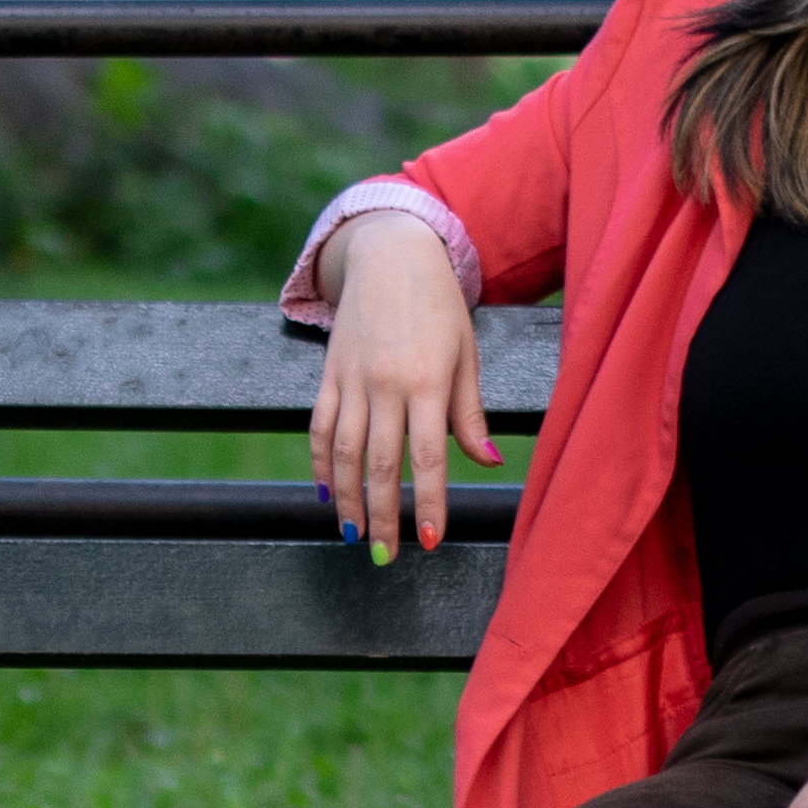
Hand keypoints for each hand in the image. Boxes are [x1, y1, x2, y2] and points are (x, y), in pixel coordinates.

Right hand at [308, 212, 496, 555]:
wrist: (391, 252)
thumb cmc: (438, 306)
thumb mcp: (466, 354)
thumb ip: (470, 413)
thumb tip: (489, 462)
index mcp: (427, 380)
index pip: (428, 457)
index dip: (428, 503)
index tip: (430, 541)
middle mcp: (385, 383)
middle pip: (381, 464)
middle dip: (384, 516)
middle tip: (386, 556)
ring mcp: (351, 378)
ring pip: (342, 452)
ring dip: (347, 499)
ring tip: (354, 535)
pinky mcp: (328, 372)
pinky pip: (318, 426)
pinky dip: (318, 463)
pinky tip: (325, 494)